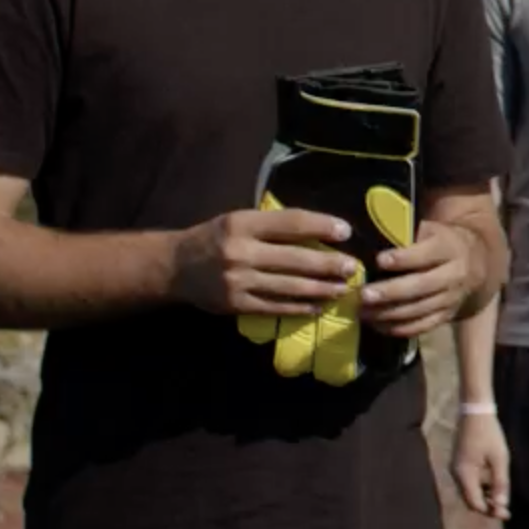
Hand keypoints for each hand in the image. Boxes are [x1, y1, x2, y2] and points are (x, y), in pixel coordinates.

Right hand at [171, 206, 358, 315]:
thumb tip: (320, 231)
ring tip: (342, 289)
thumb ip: (273, 225)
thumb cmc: (215, 238)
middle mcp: (240, 251)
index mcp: (243, 223)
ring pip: (288, 286)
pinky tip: (317, 307)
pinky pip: (274, 306)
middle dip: (328, 264)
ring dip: (320, 289)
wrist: (176, 267)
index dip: (320, 226)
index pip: (291, 223)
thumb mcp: (239, 220)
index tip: (345, 231)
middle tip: (352, 267)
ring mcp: (237, 280)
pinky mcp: (235, 304)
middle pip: (294, 258)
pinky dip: (298, 308)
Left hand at [361, 220, 487, 337]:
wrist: (475, 263)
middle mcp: (454, 274)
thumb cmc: (440, 242)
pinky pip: (422, 326)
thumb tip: (373, 239)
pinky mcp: (447, 316)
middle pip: (422, 286)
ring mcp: (451, 298)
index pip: (426, 254)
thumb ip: (408, 235)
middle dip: (391, 292)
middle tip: (364, 295)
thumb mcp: (431, 230)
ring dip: (389, 313)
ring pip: (419, 309)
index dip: (403, 258)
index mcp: (449, 248)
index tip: (379, 260)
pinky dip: (398, 328)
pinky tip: (377, 324)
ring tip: (363, 312)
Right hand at [449, 409, 510, 520]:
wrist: (475, 411)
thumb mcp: (499, 459)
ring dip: (484, 496)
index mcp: (464, 474)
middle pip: (470, 499)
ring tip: (502, 498)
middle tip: (505, 510)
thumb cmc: (489, 433)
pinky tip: (494, 484)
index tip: (506, 514)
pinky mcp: (459, 462)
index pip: (475, 503)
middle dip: (487, 506)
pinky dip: (480, 486)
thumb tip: (501, 506)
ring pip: (469, 491)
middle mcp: (456, 474)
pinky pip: (469, 481)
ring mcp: (456, 468)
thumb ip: (500, 483)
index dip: (490, 511)